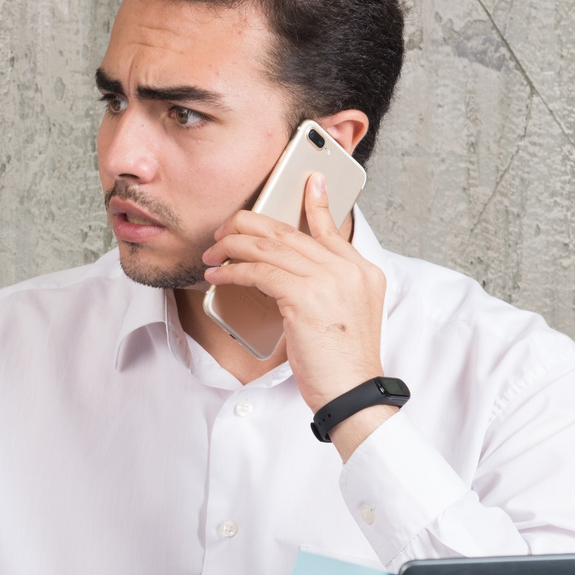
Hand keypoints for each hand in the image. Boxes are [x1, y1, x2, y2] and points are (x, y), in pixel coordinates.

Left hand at [202, 174, 395, 457]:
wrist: (352, 392)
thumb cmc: (342, 364)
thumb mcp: (344, 316)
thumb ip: (327, 287)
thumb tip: (289, 275)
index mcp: (362, 270)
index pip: (332, 228)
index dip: (316, 203)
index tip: (307, 182)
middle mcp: (347, 268)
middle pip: (289, 232)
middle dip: (249, 226)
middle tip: (224, 231)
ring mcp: (327, 280)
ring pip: (269, 248)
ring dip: (233, 248)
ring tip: (213, 254)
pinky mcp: (304, 296)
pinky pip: (259, 272)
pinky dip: (234, 271)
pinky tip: (219, 275)